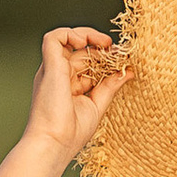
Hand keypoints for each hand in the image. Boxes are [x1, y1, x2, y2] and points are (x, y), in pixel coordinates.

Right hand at [25, 26, 127, 160]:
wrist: (54, 143)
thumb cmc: (71, 133)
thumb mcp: (97, 105)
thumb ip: (110, 86)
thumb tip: (127, 71)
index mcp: (68, 84)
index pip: (88, 63)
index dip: (106, 58)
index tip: (124, 60)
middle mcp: (59, 74)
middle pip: (81, 51)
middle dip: (102, 48)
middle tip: (121, 52)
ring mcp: (53, 69)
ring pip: (67, 38)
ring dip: (88, 35)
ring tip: (106, 44)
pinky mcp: (49, 65)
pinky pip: (54, 37)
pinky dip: (70, 34)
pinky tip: (85, 43)